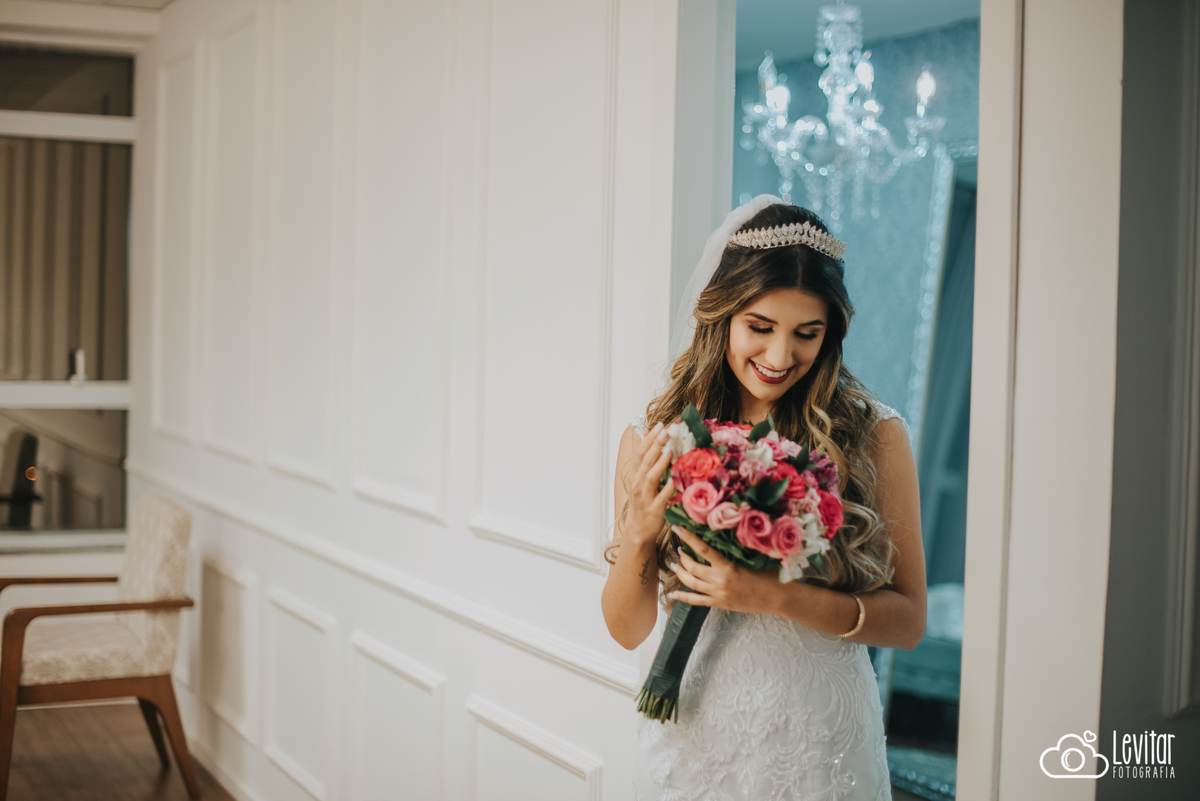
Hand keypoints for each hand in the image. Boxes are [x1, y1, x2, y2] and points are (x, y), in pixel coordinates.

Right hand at [622, 422, 676, 545]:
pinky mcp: (655, 510)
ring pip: (651, 477)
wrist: (638, 530)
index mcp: (635, 475)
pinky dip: (667, 488)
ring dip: (660, 463)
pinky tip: (674, 480)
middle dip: (655, 445)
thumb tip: (649, 436)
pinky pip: (662, 497)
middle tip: (666, 430)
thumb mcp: (640, 480)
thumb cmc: (642, 503)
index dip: (649, 438)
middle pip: (645, 461)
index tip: (659, 425)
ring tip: (669, 450)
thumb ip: (645, 460)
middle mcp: (637, 484)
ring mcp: (645, 497)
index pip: (640, 453)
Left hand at [668, 526, 782, 614]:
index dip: (688, 538)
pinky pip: (696, 601)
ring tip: (673, 565)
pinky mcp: (720, 604)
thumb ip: (737, 551)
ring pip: (691, 583)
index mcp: (728, 567)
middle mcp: (720, 581)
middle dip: (682, 557)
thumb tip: (725, 537)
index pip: (703, 549)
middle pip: (692, 567)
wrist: (779, 598)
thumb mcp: (753, 559)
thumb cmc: (770, 576)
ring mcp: (718, 594)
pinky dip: (683, 597)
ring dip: (680, 573)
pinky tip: (672, 594)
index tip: (677, 529)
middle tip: (678, 549)